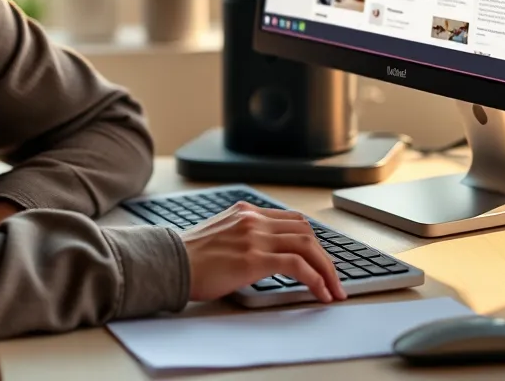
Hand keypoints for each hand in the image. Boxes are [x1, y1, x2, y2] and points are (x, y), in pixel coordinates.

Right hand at [180, 201, 345, 303]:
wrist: (170, 262)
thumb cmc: (190, 256)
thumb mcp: (220, 233)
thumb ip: (243, 234)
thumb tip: (265, 252)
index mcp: (246, 211)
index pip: (292, 220)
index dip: (313, 241)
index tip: (322, 260)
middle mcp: (253, 218)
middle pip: (305, 230)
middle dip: (326, 257)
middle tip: (334, 279)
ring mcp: (254, 236)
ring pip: (307, 245)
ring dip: (327, 270)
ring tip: (334, 290)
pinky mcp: (254, 258)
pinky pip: (297, 265)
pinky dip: (315, 279)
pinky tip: (320, 293)